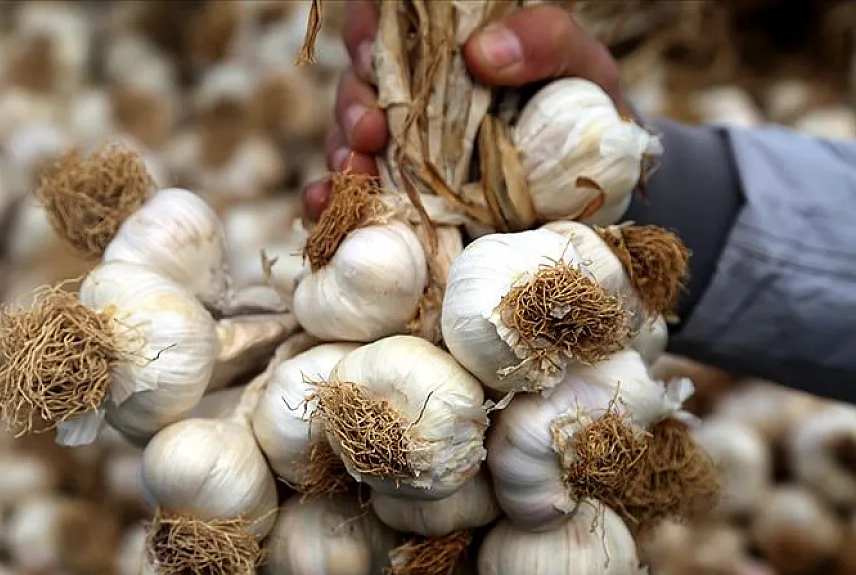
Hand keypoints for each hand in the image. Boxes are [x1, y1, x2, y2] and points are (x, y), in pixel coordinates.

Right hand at [302, 1, 627, 220]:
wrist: (596, 190)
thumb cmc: (583, 111)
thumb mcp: (579, 65)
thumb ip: (543, 40)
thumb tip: (481, 52)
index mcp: (447, 47)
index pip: (388, 22)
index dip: (369, 30)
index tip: (374, 53)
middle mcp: (414, 91)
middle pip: (358, 80)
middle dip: (354, 102)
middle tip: (369, 128)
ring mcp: (402, 145)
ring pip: (347, 135)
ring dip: (342, 150)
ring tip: (356, 171)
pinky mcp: (398, 194)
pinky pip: (348, 192)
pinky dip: (326, 197)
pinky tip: (324, 204)